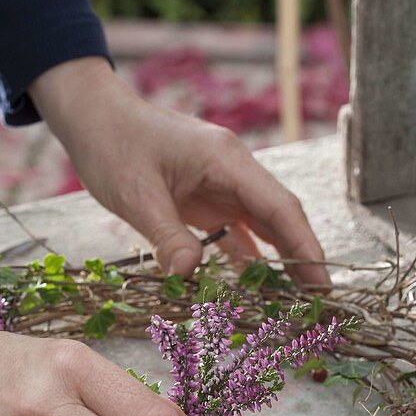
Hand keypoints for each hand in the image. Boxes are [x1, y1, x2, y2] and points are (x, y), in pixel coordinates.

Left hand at [29, 57, 330, 287]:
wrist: (93, 116)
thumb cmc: (113, 144)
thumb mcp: (136, 193)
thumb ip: (167, 234)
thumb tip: (188, 274)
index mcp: (226, 160)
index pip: (278, 206)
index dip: (304, 245)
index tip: (323, 279)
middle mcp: (233, 170)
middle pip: (279, 217)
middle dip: (302, 256)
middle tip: (321, 299)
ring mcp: (220, 183)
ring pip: (261, 224)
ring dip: (279, 259)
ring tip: (297, 298)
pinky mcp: (204, 196)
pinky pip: (234, 229)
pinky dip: (247, 255)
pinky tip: (256, 284)